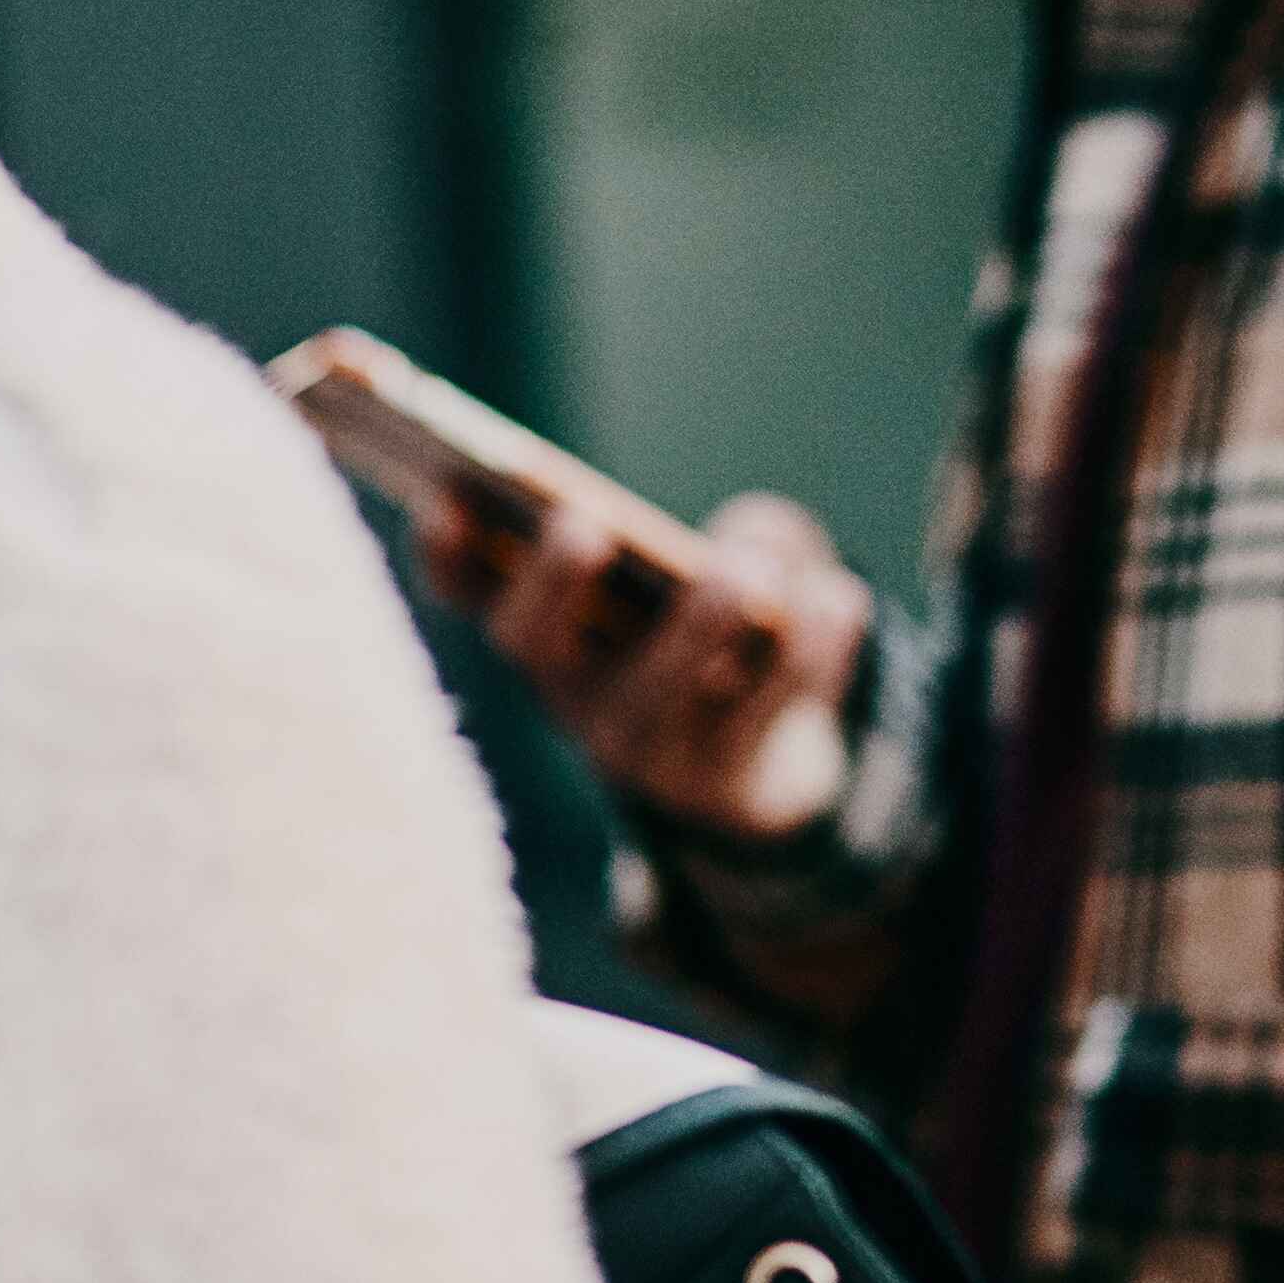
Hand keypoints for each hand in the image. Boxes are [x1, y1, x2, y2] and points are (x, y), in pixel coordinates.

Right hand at [433, 488, 872, 840]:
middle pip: (541, 652)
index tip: (444, 499)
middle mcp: (579, 699)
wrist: (777, 771)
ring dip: (696, 629)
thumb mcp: (747, 565)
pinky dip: (811, 648)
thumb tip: (756, 558)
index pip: (476, 598)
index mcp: (555, 637)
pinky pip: (766, 713)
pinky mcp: (730, 783)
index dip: (449, 558)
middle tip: (585, 525)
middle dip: (556, 585)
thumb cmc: (739, 637)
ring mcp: (648, 752)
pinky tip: (839, 599)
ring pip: (653, 699)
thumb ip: (758, 536)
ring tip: (741, 576)